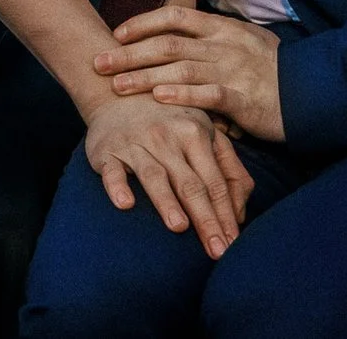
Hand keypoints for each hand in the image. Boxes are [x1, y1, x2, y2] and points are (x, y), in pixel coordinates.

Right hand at [80, 93, 252, 251]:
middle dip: (206, 219)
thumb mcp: (206, 134)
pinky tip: (125, 204)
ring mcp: (135, 143)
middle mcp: (166, 137)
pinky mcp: (106, 150)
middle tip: (217, 252)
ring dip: (166, 201)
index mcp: (195, 133)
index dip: (225, 216)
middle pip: (190, 183)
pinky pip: (112, 170)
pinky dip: (117, 186)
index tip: (234, 246)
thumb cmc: (170, 123)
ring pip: (154, 175)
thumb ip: (230, 170)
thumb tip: (240, 214)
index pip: (215, 183)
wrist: (118, 95)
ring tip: (179, 227)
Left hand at [97, 6, 284, 142]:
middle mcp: (223, 44)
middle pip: (167, 44)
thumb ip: (211, 42)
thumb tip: (176, 44)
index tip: (116, 34)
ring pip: (179, 68)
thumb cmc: (273, 70)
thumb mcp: (243, 43)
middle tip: (99, 62)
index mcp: (222, 28)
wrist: (314, 90)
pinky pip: (207, 94)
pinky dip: (181, 95)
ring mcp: (233, 70)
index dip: (142, 23)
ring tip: (116, 86)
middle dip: (129, 53)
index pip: (174, 16)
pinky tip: (158, 99)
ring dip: (144, 76)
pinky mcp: (243, 98)